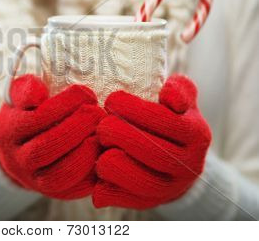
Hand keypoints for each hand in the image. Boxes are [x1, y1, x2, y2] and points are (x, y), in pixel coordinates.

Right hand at [0, 74, 105, 198]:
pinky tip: (102, 153)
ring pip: (58, 175)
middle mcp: (17, 159)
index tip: (85, 93)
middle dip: (77, 128)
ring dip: (84, 154)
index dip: (62, 106)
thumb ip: (26, 89)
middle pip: (46, 148)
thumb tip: (38, 91)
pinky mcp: (52, 193)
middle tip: (97, 112)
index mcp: (8, 131)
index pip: (35, 119)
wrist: (15, 150)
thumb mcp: (18, 97)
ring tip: (100, 134)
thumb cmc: (24, 114)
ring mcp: (34, 180)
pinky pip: (72, 189)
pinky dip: (90, 174)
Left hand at [93, 74, 211, 208]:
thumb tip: (168, 93)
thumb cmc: (171, 121)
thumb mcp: (182, 101)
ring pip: (143, 182)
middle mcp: (190, 164)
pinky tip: (96, 176)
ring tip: (99, 146)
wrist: (178, 162)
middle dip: (121, 135)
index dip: (136, 110)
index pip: (167, 122)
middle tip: (102, 124)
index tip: (112, 99)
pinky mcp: (154, 203)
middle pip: (154, 152)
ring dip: (115, 163)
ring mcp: (173, 187)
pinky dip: (111, 191)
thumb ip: (180, 89)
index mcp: (197, 134)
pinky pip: (131, 201)